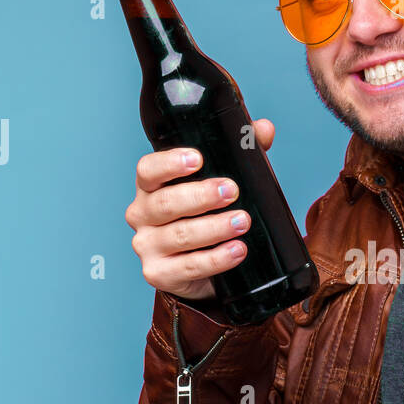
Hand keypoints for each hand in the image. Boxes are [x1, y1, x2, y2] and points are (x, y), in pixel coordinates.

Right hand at [125, 119, 274, 301]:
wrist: (202, 268)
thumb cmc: (206, 216)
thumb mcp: (221, 182)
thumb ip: (240, 154)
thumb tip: (263, 129)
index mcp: (150, 187)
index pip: (148, 169)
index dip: (169, 163)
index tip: (197, 159)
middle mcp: (141, 215)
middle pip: (165, 203)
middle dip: (201, 196)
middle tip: (232, 190)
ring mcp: (147, 246)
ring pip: (179, 235)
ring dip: (214, 228)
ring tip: (242, 222)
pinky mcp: (158, 273)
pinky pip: (188, 266)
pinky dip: (216, 259)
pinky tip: (237, 250)